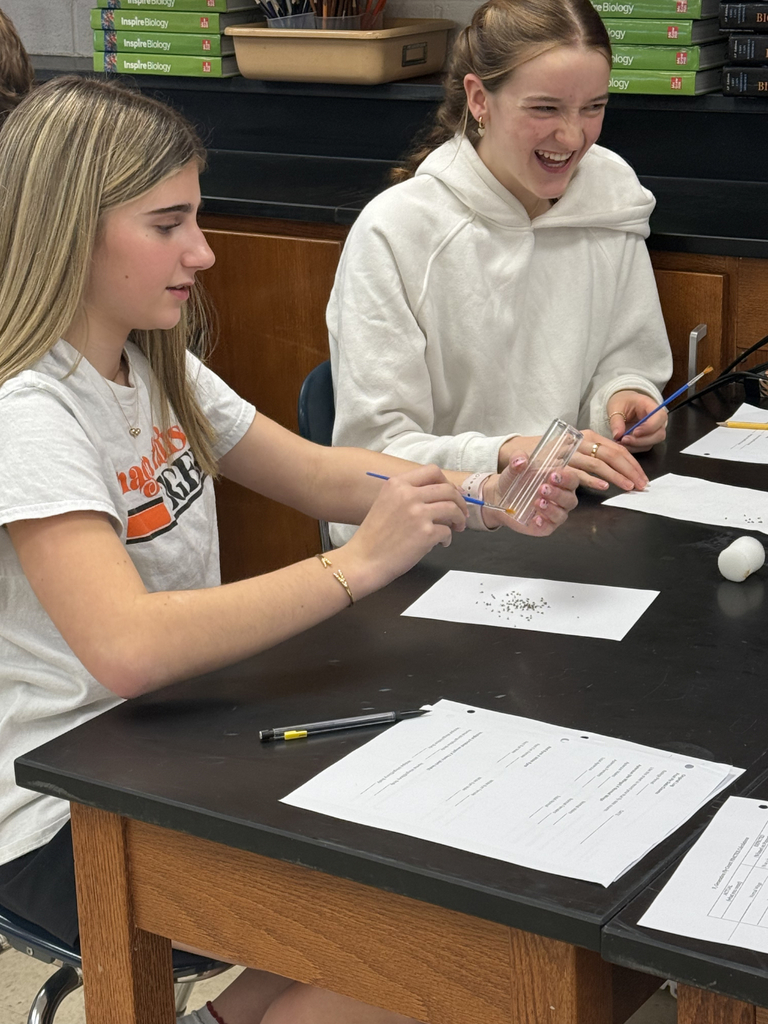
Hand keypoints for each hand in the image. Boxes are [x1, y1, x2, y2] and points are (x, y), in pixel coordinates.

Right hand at [341, 464, 467, 593]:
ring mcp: (418, 513)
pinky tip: (440, 544)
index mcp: (397, 484)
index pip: (432, 471)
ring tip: (456, 528)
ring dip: (458, 519)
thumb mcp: (385, 503)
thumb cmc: (374, 537)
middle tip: (460, 513)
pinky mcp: (426, 533)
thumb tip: (440, 496)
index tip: (451, 494)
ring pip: (452, 508)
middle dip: (459, 501)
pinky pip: (447, 531)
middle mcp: (408, 494)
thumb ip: (408, 495)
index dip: (446, 482)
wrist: (363, 560)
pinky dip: (448, 538)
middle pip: (447, 489)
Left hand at [481, 453, 578, 535]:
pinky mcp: (544, 527)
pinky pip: (549, 527)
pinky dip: (544, 524)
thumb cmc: (515, 480)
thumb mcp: (514, 466)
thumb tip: (521, 460)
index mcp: (560, 482)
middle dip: (558, 494)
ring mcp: (553, 513)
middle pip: (570, 499)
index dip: (567, 478)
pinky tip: (536, 519)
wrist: (500, 497)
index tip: (553, 475)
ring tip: (538, 502)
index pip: (572, 480)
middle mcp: (561, 499)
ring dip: (551, 509)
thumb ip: (518, 458)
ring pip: (561, 514)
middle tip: (542, 488)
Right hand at [502, 429, 647, 492]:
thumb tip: (620, 466)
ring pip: (599, 463)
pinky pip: (579, 472)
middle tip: (642, 485)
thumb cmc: (552, 455)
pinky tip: (604, 486)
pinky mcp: (557, 464)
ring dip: (616, 476)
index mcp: (587, 436)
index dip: (632, 463)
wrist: (522, 454)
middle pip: (612, 454)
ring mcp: (569, 452)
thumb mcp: (576, 450)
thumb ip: (594, 455)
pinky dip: (592, 479)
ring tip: (629, 487)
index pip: (617, 448)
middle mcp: (579, 441)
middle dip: (630, 470)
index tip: (642, 477)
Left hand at [608, 390, 666, 451]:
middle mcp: (657, 419)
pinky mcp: (648, 438)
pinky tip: (622, 444)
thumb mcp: (615, 407)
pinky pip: (644, 447)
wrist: (622, 404)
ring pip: (652, 443)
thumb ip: (616, 421)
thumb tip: (617, 435)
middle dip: (642, 440)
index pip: (660, 417)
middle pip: (659, 434)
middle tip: (624, 440)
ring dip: (636, 445)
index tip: (635, 432)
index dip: (650, 427)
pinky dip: (633, 448)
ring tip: (620, 442)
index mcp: (651, 406)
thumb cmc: (621, 402)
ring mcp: (654, 430)